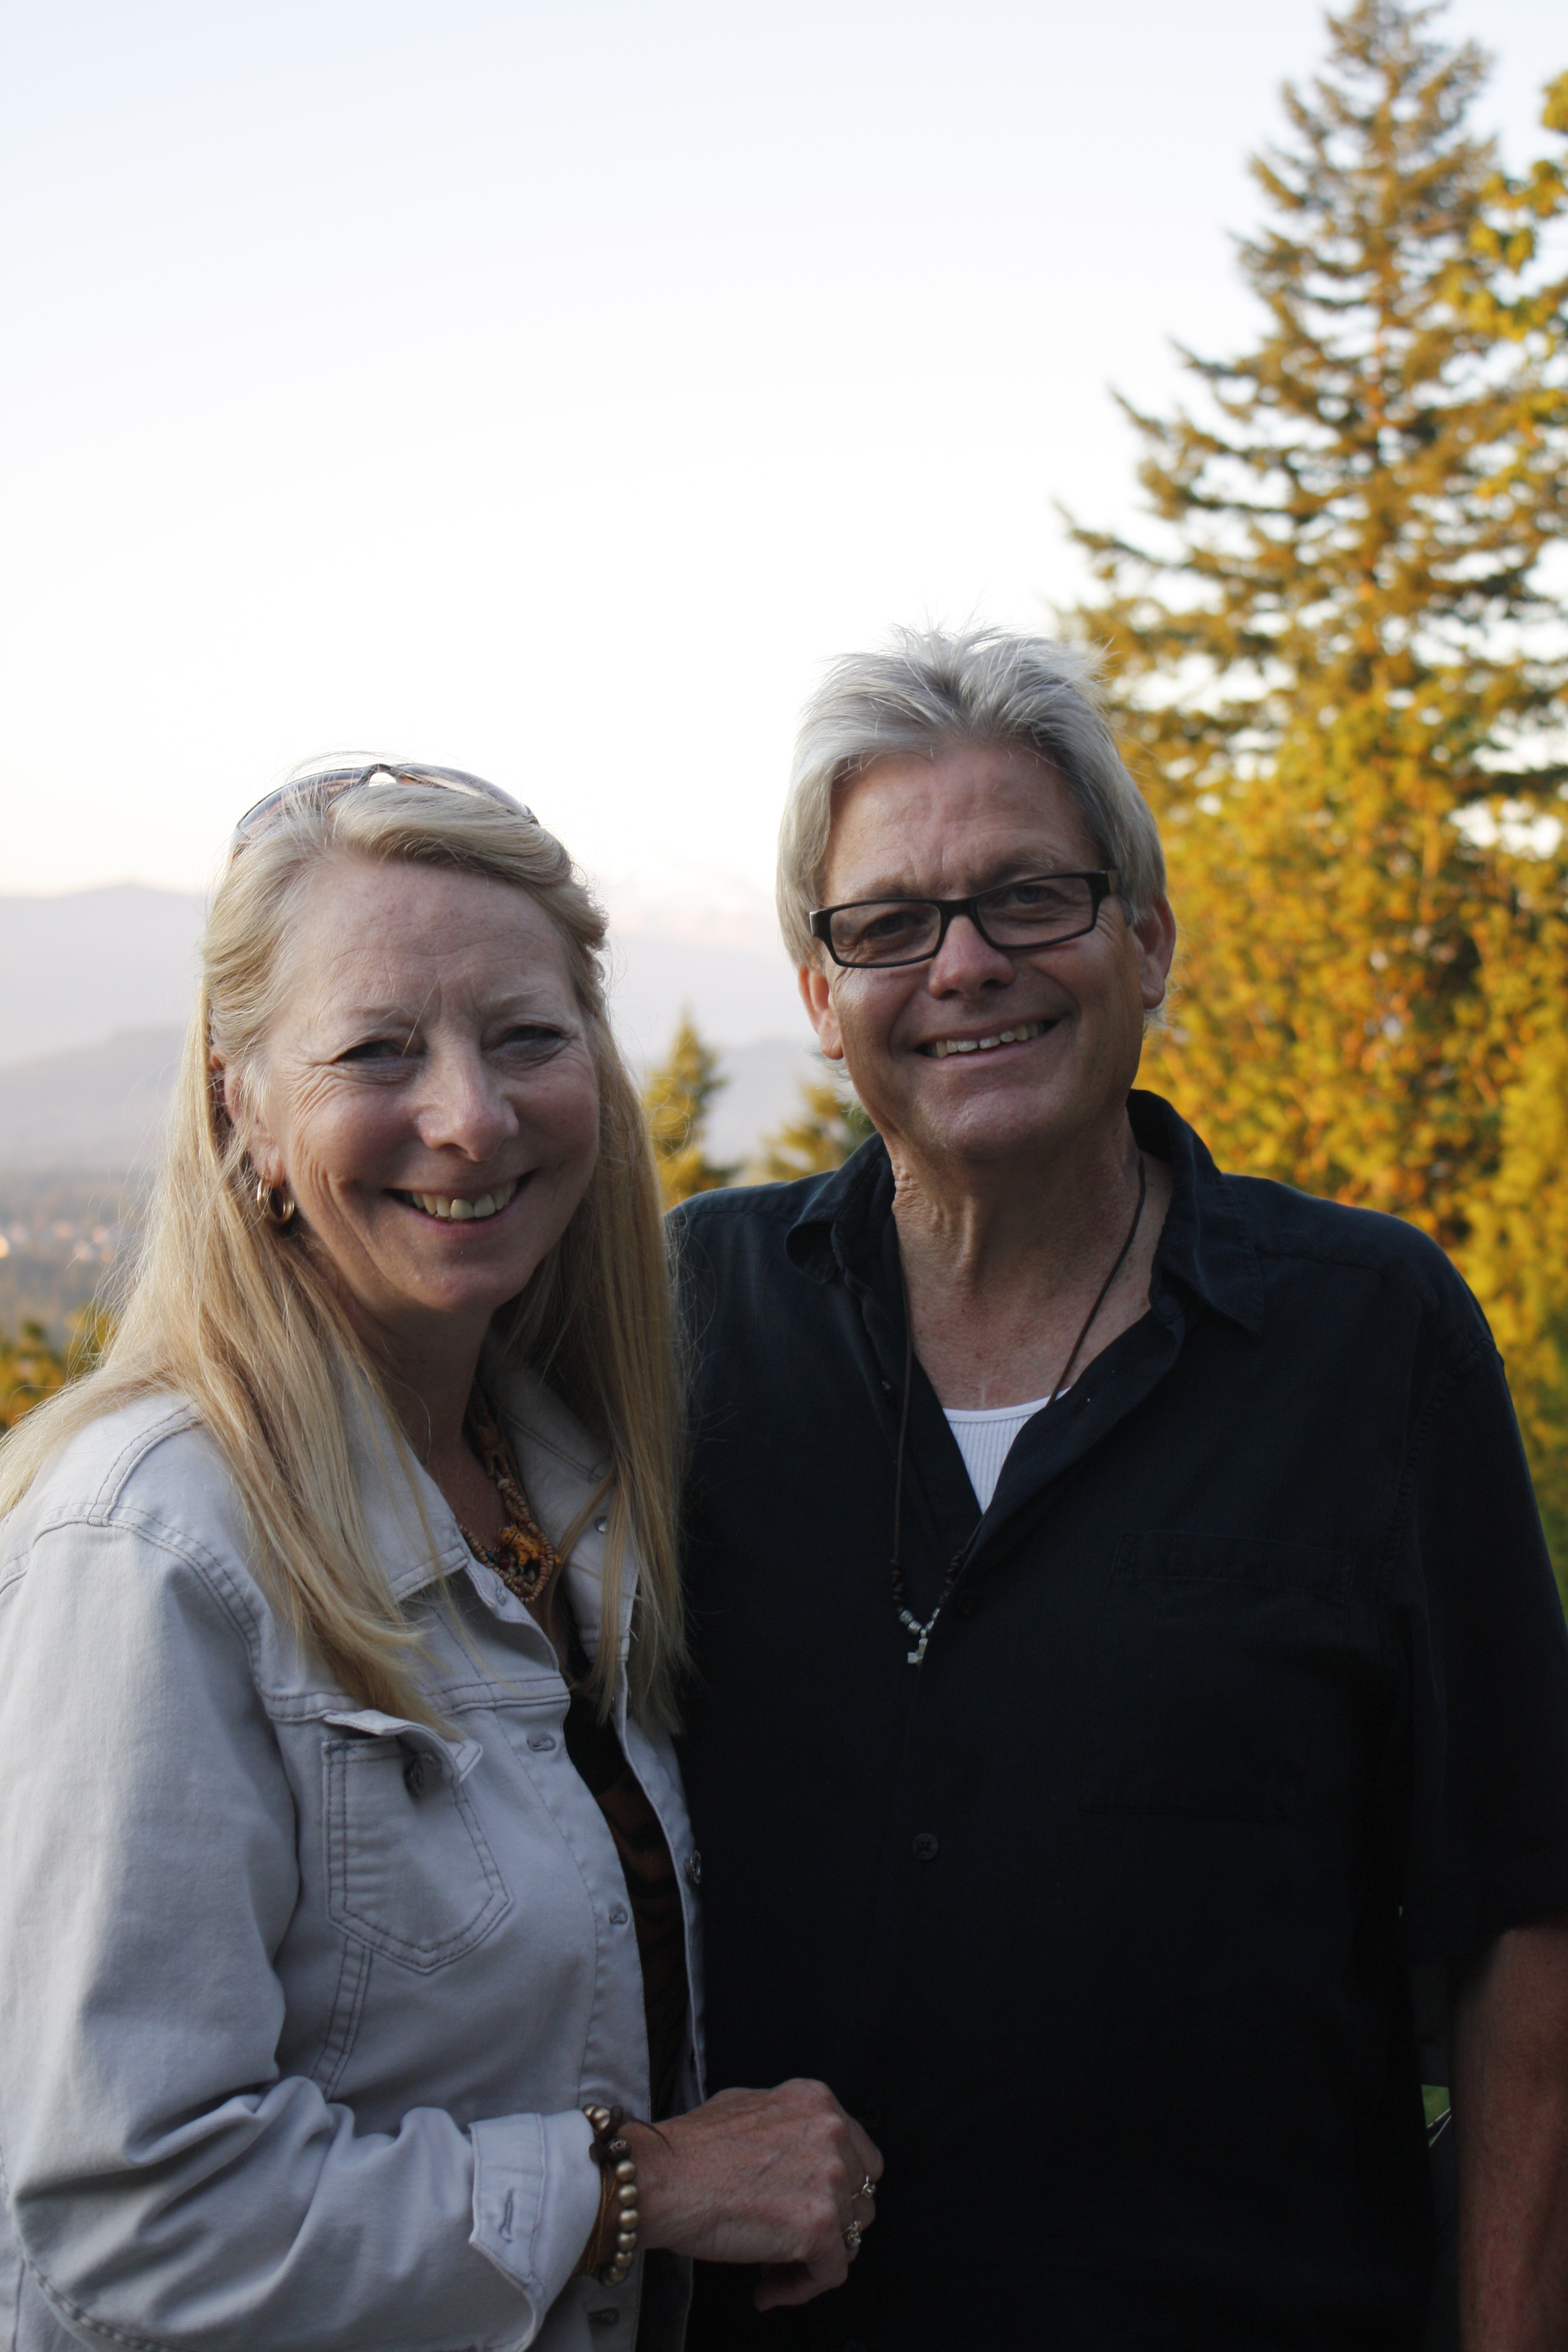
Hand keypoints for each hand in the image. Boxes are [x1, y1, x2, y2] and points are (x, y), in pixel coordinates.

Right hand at [622, 2079, 882, 2310]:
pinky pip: (829, 2273)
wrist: (661, 2179)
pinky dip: (799, 2289)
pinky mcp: (819, 2225)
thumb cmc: (691, 2150)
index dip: (839, 2190)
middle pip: (860, 2198)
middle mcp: (832, 2133)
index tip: (813, 2209)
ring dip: (813, 2258)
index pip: (861, 2156)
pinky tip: (767, 2289)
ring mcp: (830, 2179)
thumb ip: (787, 2126)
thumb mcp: (750, 2107)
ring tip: (773, 2267)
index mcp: (817, 2101)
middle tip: (791, 2241)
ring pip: (848, 2238)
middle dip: (830, 2224)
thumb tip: (797, 2155)